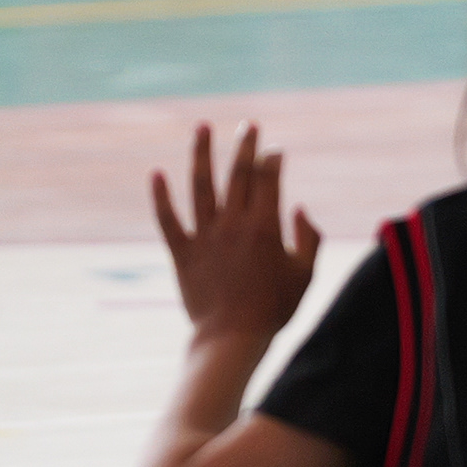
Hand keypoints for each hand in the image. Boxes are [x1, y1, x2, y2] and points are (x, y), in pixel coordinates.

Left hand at [152, 123, 319, 347]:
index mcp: (265, 226)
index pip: (269, 178)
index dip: (273, 158)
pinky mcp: (183, 253)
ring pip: (202, 186)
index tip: (276, 151)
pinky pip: (168, 220)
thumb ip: (310, 238)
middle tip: (249, 126)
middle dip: (245, 145)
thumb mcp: (305, 274)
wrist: (231, 340)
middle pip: (239, 173)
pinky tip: (156, 173)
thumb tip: (300, 209)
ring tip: (202, 126)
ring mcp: (206, 237)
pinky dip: (160, 197)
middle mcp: (234, 224)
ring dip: (202, 154)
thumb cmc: (274, 309)